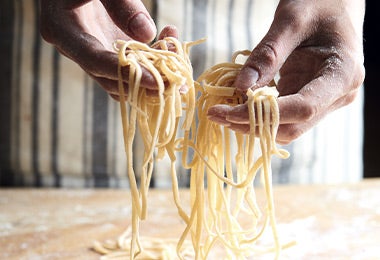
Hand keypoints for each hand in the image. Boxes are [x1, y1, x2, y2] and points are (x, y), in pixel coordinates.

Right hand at [40, 0, 176, 99]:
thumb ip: (120, 3)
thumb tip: (147, 34)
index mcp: (63, 30)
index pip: (94, 61)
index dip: (126, 74)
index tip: (157, 83)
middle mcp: (76, 49)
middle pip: (111, 78)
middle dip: (145, 83)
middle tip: (177, 80)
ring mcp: (94, 51)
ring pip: (124, 78)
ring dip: (153, 75)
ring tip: (178, 60)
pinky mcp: (109, 49)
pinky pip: (131, 65)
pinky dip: (153, 61)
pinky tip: (171, 42)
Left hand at [207, 0, 364, 143]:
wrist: (336, 2)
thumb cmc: (320, 3)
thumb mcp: (291, 20)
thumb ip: (267, 55)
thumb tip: (240, 87)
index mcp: (343, 74)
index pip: (303, 108)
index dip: (263, 115)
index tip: (228, 114)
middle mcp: (337, 95)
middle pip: (293, 126)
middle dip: (252, 125)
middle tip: (217, 115)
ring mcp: (324, 100)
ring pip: (287, 128)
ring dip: (253, 125)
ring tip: (222, 113)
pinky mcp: (309, 98)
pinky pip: (282, 116)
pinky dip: (258, 116)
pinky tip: (236, 107)